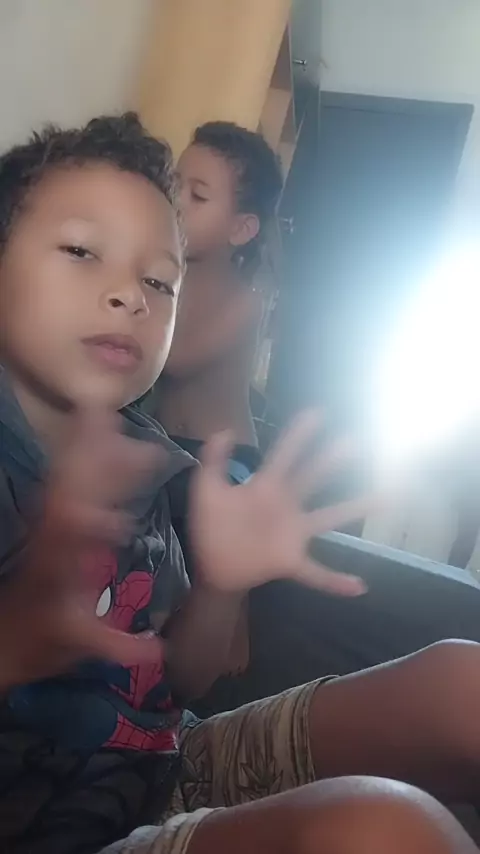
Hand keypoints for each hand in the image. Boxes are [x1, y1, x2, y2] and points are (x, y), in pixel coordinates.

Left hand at [0, 408, 162, 689]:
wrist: (6, 632)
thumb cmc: (43, 637)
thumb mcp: (78, 645)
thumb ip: (116, 645)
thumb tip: (160, 651)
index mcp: (62, 564)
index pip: (77, 540)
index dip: (94, 528)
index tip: (121, 524)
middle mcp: (54, 535)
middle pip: (72, 492)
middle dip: (94, 461)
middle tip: (116, 425)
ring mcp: (48, 523)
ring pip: (64, 476)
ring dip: (82, 446)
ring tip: (100, 412)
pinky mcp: (49, 518)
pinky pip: (61, 476)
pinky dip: (74, 452)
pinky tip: (87, 432)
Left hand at [189, 412, 368, 595]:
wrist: (210, 565)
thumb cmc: (211, 526)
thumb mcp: (207, 491)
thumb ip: (214, 462)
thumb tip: (224, 430)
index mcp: (265, 487)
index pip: (284, 455)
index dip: (299, 435)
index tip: (318, 413)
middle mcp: (286, 505)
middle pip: (313, 477)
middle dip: (332, 460)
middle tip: (354, 442)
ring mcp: (292, 532)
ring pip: (329, 518)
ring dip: (355, 509)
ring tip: (385, 497)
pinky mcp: (290, 560)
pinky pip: (317, 572)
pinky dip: (336, 581)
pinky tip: (359, 586)